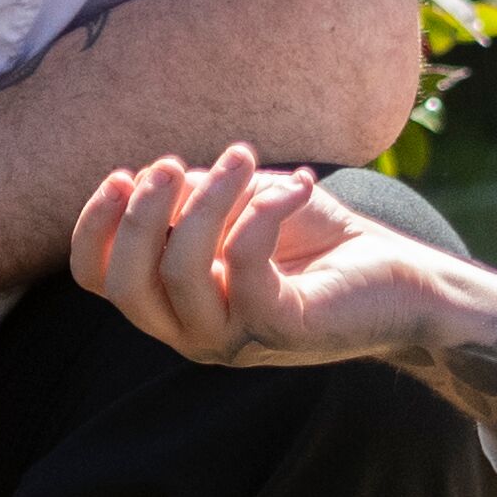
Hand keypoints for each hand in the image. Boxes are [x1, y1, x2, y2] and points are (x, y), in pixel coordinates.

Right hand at [71, 146, 467, 366]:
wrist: (402, 277)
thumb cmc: (318, 239)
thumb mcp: (243, 205)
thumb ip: (195, 197)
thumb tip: (163, 179)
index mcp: (175, 302)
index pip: (99, 280)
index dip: (93, 228)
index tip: (123, 175)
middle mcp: (193, 332)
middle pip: (124, 285)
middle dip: (139, 215)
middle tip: (176, 163)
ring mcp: (235, 339)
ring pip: (179, 272)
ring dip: (206, 200)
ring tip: (244, 158)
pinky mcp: (281, 329)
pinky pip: (244, 263)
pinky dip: (263, 210)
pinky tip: (298, 185)